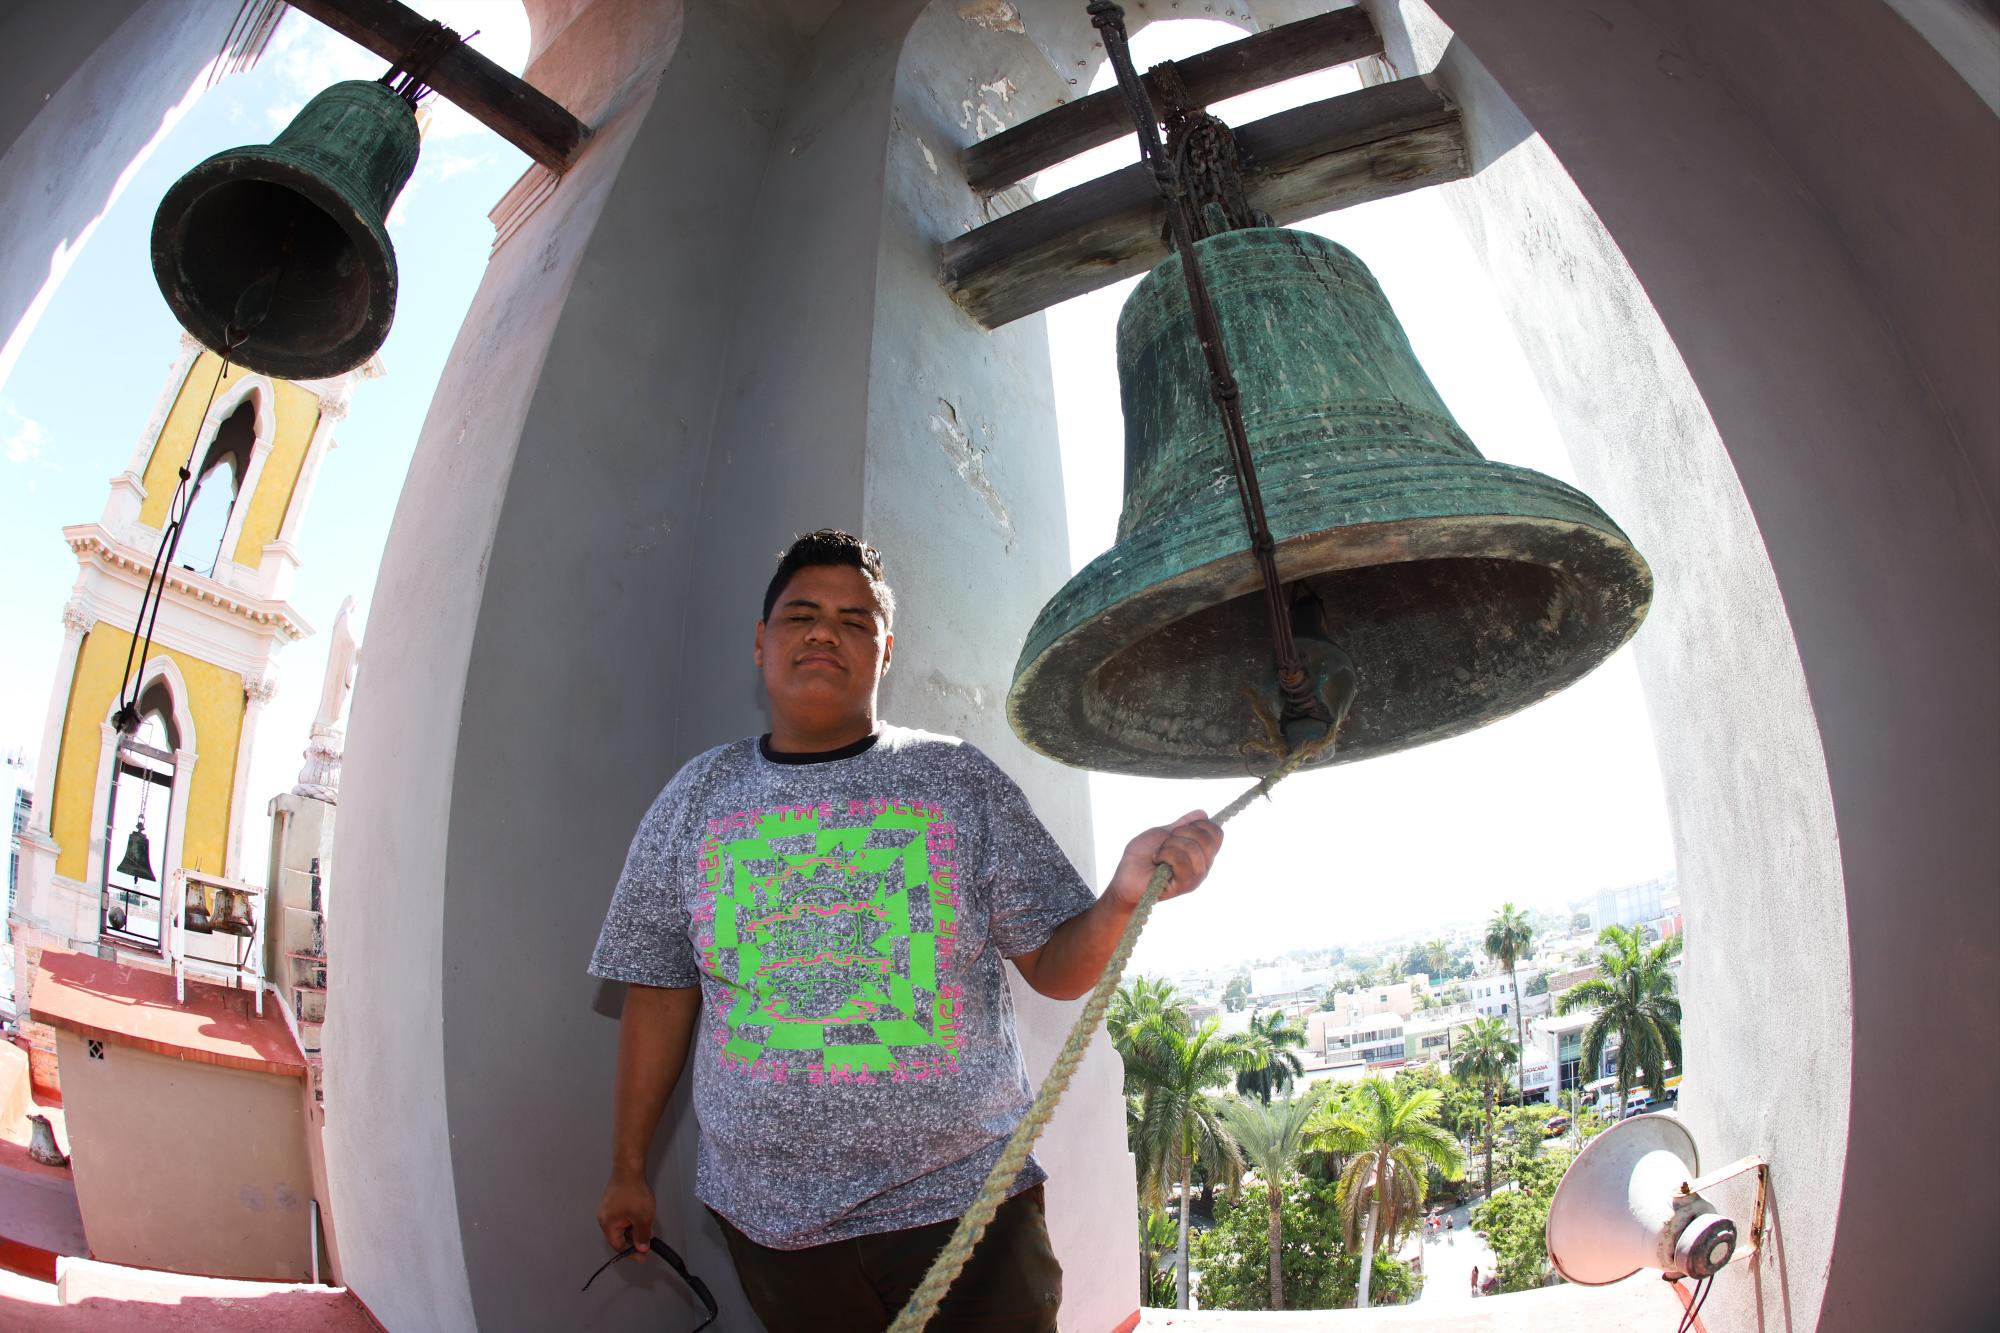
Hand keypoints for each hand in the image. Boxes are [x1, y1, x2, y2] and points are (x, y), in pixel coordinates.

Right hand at [598, 1170, 656, 1256]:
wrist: (629, 1169)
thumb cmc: (634, 1194)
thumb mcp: (642, 1218)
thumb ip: (642, 1236)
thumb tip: (641, 1249)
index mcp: (608, 1225)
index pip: (619, 1246)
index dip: (632, 1253)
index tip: (644, 1256)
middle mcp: (603, 1218)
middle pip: (618, 1236)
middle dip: (633, 1240)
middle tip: (647, 1241)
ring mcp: (606, 1208)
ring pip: (620, 1225)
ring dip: (633, 1229)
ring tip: (646, 1228)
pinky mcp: (612, 1200)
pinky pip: (620, 1216)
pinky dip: (630, 1219)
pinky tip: (640, 1216)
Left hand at [1106, 811, 1221, 910]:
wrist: (1125, 877)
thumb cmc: (1141, 857)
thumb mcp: (1163, 833)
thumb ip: (1183, 824)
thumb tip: (1203, 813)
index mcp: (1200, 853)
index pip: (1216, 834)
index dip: (1201, 824)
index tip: (1179, 829)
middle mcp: (1203, 866)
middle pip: (1208, 839)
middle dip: (1182, 833)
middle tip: (1166, 842)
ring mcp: (1195, 877)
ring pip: (1193, 848)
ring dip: (1170, 845)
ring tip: (1159, 854)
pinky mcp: (1185, 885)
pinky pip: (1182, 860)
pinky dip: (1165, 854)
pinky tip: (1157, 861)